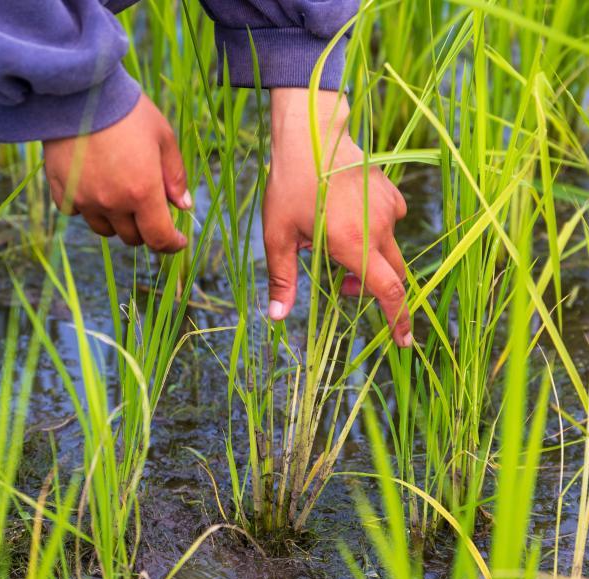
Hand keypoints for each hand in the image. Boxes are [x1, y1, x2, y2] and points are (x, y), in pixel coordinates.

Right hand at [42, 94, 190, 252]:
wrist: (80, 91)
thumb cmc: (128, 111)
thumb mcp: (162, 137)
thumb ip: (174, 175)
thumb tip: (182, 205)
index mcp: (143, 191)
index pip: (159, 238)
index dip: (171, 244)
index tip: (177, 240)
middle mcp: (112, 202)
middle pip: (132, 237)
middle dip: (145, 228)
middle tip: (148, 207)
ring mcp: (85, 199)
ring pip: (104, 229)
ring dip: (116, 220)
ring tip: (119, 194)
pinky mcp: (63, 191)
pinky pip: (76, 212)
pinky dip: (86, 206)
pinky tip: (92, 185)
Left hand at [264, 88, 411, 346]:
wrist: (312, 134)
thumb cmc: (289, 185)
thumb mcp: (277, 236)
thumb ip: (283, 278)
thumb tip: (277, 317)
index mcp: (352, 244)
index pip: (387, 291)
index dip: (398, 319)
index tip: (403, 341)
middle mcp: (378, 228)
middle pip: (392, 275)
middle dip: (373, 291)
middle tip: (343, 290)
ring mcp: (389, 209)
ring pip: (388, 249)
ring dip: (369, 261)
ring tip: (332, 248)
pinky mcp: (391, 193)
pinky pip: (390, 224)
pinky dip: (373, 234)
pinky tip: (347, 221)